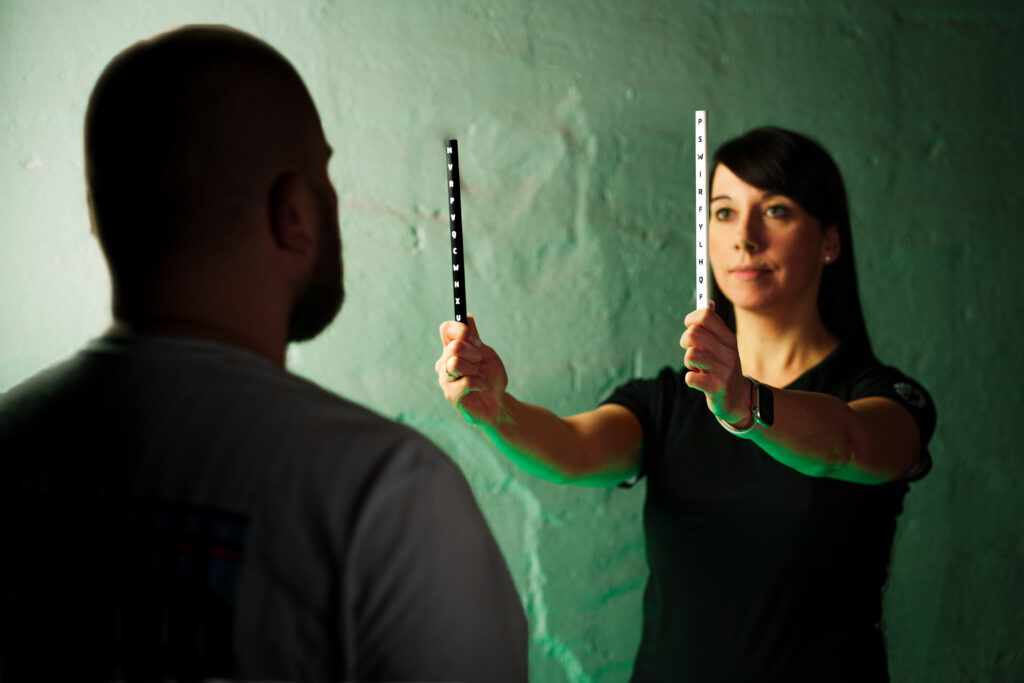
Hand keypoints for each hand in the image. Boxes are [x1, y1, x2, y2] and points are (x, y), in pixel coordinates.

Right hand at [435, 315, 508, 426]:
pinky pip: (465, 382)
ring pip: (455, 363)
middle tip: (480, 362)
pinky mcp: (451, 395)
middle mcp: (444, 362)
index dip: (461, 330)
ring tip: (479, 376)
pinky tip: (482, 387)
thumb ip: (475, 337)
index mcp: (451, 349)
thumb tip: (467, 316)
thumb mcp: (487, 354)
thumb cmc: (490, 378)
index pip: (446, 329)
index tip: (476, 340)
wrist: (497, 403)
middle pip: (453, 347)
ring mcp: (445, 379)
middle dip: (474, 353)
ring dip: (474, 368)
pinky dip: (480, 383)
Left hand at [679, 304, 751, 426]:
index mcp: (729, 338)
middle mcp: (728, 352)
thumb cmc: (724, 368)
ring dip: (688, 362)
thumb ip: (714, 327)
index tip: (689, 325)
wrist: (739, 399)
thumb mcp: (724, 346)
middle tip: (690, 349)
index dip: (692, 318)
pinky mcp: (716, 387)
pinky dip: (691, 379)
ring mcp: (723, 370)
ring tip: (698, 367)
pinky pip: (690, 377)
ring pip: (690, 355)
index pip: (706, 316)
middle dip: (685, 341)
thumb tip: (708, 303)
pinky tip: (699, 380)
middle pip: (693, 334)